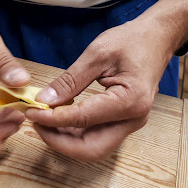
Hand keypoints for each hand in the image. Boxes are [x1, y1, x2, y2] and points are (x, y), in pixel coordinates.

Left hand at [26, 0, 187, 161]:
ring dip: (65, 140)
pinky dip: (75, 133)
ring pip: (93, 147)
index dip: (52, 119)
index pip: (83, 119)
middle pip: (91, 148)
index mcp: (130, 100)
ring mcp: (130, 123)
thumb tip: (44, 101)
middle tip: (36, 124)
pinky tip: (59, 119)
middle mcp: (133, 119)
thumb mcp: (97, 54)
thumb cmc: (132, 40)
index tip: (31, 112)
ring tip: (44, 121)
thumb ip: (70, 80)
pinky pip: (97, 136)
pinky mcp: (123, 120)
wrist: (156, 39)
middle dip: (59, 141)